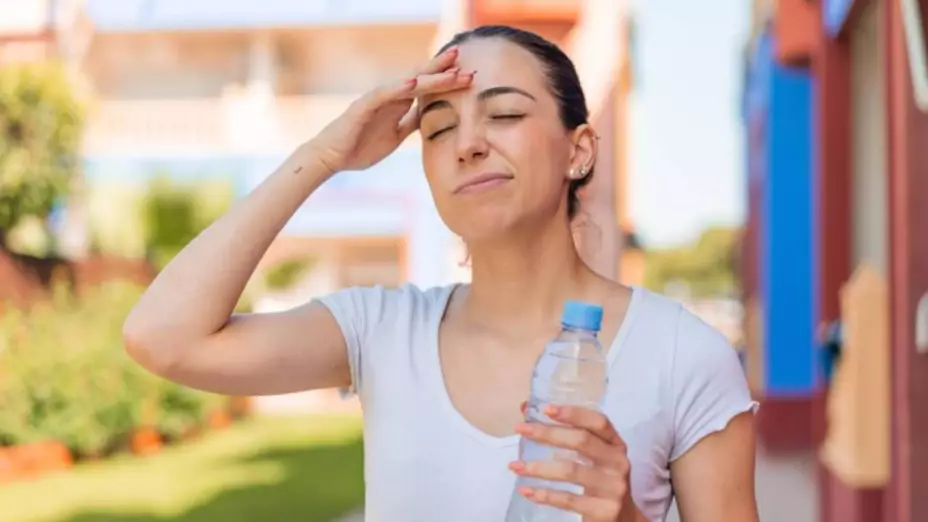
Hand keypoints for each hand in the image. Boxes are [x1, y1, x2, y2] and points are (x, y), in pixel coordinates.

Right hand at [306, 46, 473, 174]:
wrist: (332, 158)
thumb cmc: (361, 146)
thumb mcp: (396, 136)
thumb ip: (411, 123)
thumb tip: (430, 116)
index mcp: (398, 105)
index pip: (425, 88)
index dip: (445, 80)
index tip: (468, 75)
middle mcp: (389, 97)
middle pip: (419, 78)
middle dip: (441, 68)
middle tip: (462, 56)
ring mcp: (376, 100)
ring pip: (406, 83)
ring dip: (428, 75)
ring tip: (447, 66)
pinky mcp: (363, 107)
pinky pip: (383, 95)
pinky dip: (398, 88)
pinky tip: (413, 83)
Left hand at [510, 404, 641, 521]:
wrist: (623, 519)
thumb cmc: (601, 480)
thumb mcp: (593, 457)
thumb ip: (566, 434)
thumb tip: (526, 408)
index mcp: (616, 445)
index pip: (598, 422)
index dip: (573, 413)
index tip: (546, 409)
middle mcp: (618, 463)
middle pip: (582, 441)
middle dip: (548, 434)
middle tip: (521, 429)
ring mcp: (613, 488)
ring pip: (571, 471)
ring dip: (538, 467)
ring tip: (515, 466)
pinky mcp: (604, 511)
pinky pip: (568, 499)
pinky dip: (544, 495)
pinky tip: (527, 491)